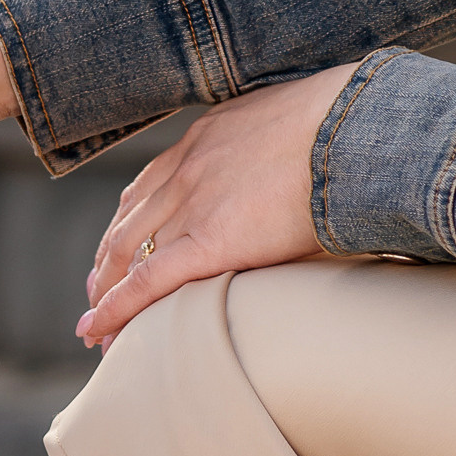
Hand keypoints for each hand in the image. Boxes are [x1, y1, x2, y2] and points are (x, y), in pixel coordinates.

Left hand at [76, 66, 356, 349]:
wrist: (359, 125)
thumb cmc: (350, 127)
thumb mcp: (297, 127)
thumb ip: (281, 152)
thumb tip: (306, 174)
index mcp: (206, 138)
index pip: (149, 186)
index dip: (128, 222)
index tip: (117, 249)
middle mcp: (187, 168)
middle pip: (128, 221)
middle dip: (106, 263)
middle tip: (96, 295)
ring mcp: (193, 201)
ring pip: (128, 253)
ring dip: (106, 292)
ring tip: (98, 326)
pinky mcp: (209, 239)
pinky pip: (148, 280)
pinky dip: (118, 307)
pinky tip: (98, 330)